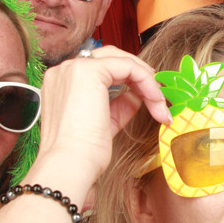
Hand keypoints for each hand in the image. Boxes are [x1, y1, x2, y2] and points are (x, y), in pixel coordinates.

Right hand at [29, 45, 171, 203]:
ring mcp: (73, 68)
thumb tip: (136, 97)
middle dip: (139, 75)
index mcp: (63, 83)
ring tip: (160, 104)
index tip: (150, 98)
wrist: (71, 165)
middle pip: (111, 58)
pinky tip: (155, 101)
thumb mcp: (105, 124)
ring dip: (147, 81)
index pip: (101, 70)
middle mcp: (64, 71)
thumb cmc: (83, 155)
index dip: (130, 80)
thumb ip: (118, 106)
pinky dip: (147, 82)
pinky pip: (128, 67)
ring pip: (121, 60)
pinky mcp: (88, 71)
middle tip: (159, 96)